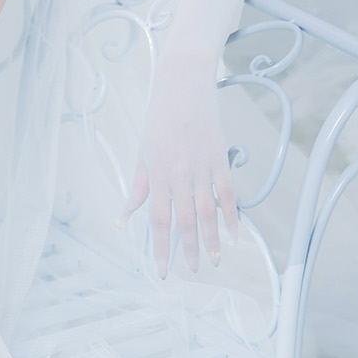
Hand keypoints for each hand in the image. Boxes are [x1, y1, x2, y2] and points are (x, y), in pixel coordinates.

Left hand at [118, 52, 238, 276]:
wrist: (183, 86)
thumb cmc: (159, 120)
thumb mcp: (143, 155)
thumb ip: (137, 190)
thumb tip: (123, 218)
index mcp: (157, 178)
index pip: (158, 223)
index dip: (162, 250)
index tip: (164, 271)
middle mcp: (179, 178)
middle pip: (185, 223)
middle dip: (189, 251)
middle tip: (195, 271)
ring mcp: (202, 170)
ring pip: (208, 214)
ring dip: (211, 240)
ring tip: (215, 260)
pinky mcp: (220, 160)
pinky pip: (228, 194)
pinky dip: (232, 216)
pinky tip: (234, 235)